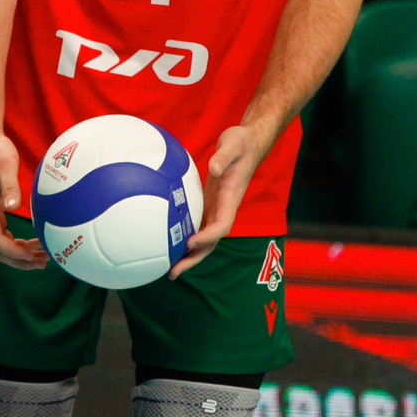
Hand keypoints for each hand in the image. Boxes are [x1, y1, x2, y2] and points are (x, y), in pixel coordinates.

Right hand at [0, 127, 47, 269]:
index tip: (31, 256)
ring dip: (20, 255)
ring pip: (0, 246)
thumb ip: (9, 186)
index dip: (13, 252)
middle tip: (42, 263)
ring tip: (43, 258)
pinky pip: (3, 237)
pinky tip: (34, 245)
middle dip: (18, 260)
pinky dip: (18, 245)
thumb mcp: (4, 165)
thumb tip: (13, 207)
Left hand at [170, 122, 265, 278]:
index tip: (190, 242)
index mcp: (231, 198)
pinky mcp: (209, 204)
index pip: (221, 225)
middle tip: (174, 272)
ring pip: (204, 239)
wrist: (248, 143)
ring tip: (169, 269)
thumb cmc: (241, 143)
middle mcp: (224, 209)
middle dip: (194, 258)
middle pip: (211, 242)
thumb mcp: (233, 144)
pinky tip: (170, 244)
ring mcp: (217, 208)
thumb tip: (214, 167)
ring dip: (188, 255)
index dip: (207, 236)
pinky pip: (198, 226)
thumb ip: (224, 156)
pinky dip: (185, 238)